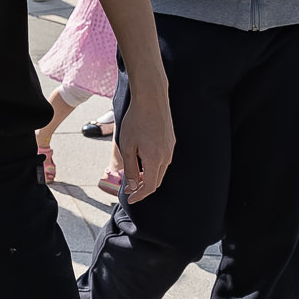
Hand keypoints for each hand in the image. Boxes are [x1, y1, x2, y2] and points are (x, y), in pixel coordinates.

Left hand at [114, 84, 175, 199]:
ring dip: (148, 177)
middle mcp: (166, 156)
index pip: (149, 187)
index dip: (139, 195)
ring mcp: (170, 148)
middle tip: (129, 189)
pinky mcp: (171, 141)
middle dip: (143, 188)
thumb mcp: (127, 146)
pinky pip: (163, 160)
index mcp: (154, 159)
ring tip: (134, 176)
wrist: (151, 99)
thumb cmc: (135, 120)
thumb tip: (132, 185)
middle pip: (156, 181)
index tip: (130, 199)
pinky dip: (153, 166)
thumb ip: (130, 168)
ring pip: (160, 171)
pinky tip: (142, 161)